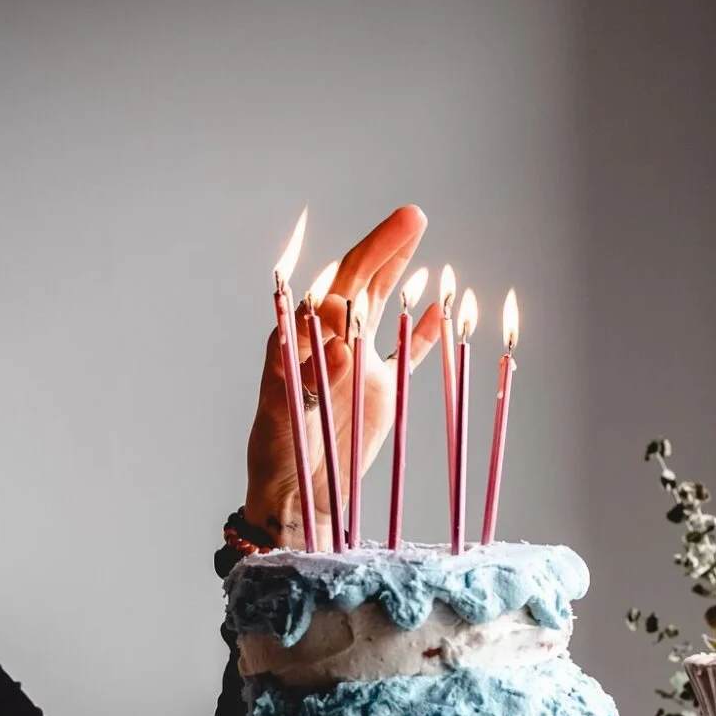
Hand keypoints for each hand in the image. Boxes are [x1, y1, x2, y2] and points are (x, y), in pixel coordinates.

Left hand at [243, 204, 443, 545]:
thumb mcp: (282, 412)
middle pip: (360, 284)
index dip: (361, 258)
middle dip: (384, 248)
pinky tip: (438, 310)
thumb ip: (306, 372)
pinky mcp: (379, 393)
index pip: (334, 287)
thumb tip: (337, 332)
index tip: (390, 234)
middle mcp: (330, 346)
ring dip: (399, 274)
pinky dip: (422, 334)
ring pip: (382, 309)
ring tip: (420, 238)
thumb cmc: (277, 458)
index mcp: (303, 342)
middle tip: (413, 216)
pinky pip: (406, 357)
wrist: (296, 500)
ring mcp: (357, 367)